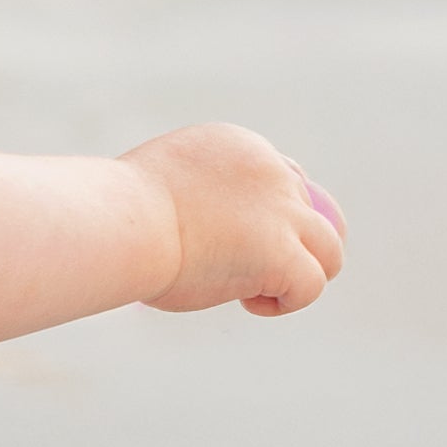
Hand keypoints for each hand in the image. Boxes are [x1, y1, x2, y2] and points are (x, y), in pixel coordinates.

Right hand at [121, 126, 343, 318]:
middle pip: (308, 207)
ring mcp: (282, 211)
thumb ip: (189, 197)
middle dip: (285, 240)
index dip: (265, 215)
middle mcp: (270, 170)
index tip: (231, 238)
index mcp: (239, 146)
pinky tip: (248, 301)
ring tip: (260, 289)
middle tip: (244, 266)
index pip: (280, 177)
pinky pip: (312, 284)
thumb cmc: (117, 215)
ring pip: (329, 246)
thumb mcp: (161, 186)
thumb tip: (188, 231)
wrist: (120, 222)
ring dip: (301, 270)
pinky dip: (286, 301)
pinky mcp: (283, 252)